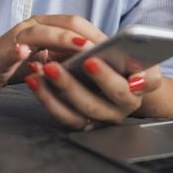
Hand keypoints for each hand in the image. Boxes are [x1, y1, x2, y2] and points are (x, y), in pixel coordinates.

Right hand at [0, 15, 105, 101]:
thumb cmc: (11, 67)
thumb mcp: (44, 60)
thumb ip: (65, 56)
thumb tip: (100, 61)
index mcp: (44, 27)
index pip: (76, 23)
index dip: (98, 32)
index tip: (119, 47)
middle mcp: (31, 27)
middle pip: (64, 23)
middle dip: (88, 34)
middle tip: (110, 49)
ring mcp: (14, 39)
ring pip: (41, 33)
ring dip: (63, 40)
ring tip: (84, 48)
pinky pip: (11, 51)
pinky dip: (19, 52)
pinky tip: (29, 57)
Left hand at [25, 56, 162, 129]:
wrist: (119, 81)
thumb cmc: (125, 64)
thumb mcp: (137, 57)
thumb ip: (135, 54)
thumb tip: (116, 52)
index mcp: (136, 92)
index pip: (132, 88)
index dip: (117, 78)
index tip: (95, 61)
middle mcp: (118, 110)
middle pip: (97, 102)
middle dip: (78, 83)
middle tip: (61, 64)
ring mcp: (98, 118)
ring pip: (77, 110)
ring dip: (59, 88)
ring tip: (44, 67)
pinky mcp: (79, 120)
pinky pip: (61, 114)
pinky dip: (46, 96)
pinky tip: (35, 78)